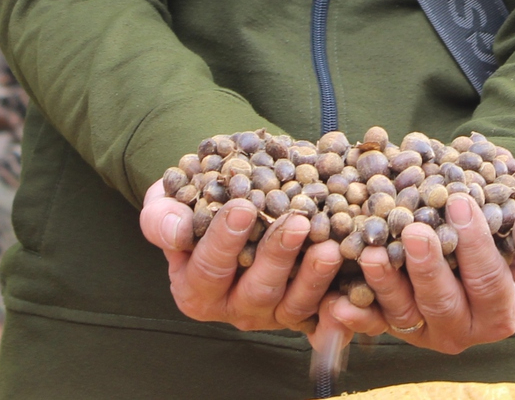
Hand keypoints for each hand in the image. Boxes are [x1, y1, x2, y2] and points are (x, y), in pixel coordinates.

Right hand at [139, 179, 343, 332]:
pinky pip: (323, 309)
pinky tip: (353, 270)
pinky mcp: (303, 310)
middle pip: (258, 290)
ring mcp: (271, 312)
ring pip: (295, 303)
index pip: (210, 269)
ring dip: (314, 276)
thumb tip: (176, 232)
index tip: (244, 207)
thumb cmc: (191, 204)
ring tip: (331, 245)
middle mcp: (233, 308)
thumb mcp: (164, 204)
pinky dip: (340, 296)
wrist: (227, 203)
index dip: (225, 239)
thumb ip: (161, 219)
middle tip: (297, 221)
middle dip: (278, 255)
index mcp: (195, 289)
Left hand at [320, 191, 514, 352]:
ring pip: (403, 313)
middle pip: (442, 301)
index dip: (476, 243)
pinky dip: (353, 315)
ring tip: (370, 254)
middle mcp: (463, 327)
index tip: (461, 203)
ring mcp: (424, 328)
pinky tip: (335, 301)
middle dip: (427, 268)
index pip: (489, 279)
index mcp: (502, 309)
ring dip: (384, 285)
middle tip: (414, 231)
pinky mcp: (393, 322)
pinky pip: (371, 322)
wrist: (485, 226)